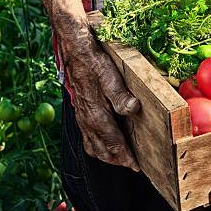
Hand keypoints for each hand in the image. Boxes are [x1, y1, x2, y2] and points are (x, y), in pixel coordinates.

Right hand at [61, 24, 140, 170]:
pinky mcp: (80, 108)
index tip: (136, 166)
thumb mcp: (109, 72)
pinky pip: (87, 134)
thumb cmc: (93, 57)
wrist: (73, 44)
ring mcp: (81, 113)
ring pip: (92, 143)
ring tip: (119, 160)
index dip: (124, 155)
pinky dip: (96, 145)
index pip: (111, 140)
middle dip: (116, 159)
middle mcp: (86, 116)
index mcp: (95, 110)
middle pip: (101, 147)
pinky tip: (102, 144)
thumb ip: (119, 93)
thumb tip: (133, 109)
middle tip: (132, 166)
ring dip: (105, 155)